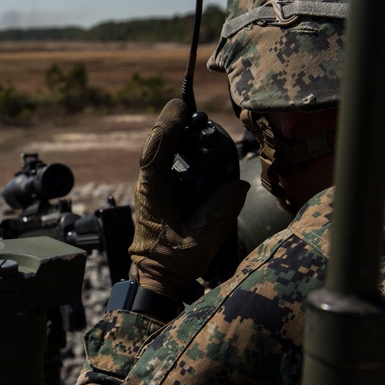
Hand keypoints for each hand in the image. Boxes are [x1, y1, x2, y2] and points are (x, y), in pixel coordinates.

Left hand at [129, 99, 249, 300]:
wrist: (158, 278)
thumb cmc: (174, 261)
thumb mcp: (202, 238)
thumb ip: (220, 210)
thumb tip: (236, 184)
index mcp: (153, 191)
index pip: (155, 151)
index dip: (166, 126)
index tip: (180, 106)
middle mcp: (149, 184)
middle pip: (159, 144)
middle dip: (174, 123)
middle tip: (192, 107)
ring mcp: (153, 186)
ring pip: (163, 151)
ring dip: (179, 135)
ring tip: (196, 119)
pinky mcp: (162, 190)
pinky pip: (170, 162)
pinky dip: (183, 150)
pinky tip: (199, 145)